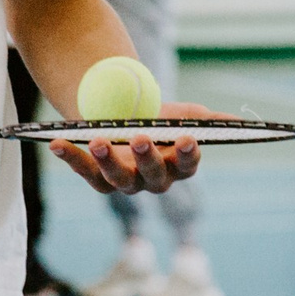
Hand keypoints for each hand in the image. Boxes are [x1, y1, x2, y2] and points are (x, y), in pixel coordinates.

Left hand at [50, 102, 230, 194]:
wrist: (123, 115)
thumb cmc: (160, 118)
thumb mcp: (184, 114)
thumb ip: (209, 119)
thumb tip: (239, 121)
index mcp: (177, 165)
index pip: (187, 165)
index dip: (188, 155)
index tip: (187, 137)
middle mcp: (152, 180)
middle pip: (152, 176)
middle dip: (148, 158)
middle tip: (142, 138)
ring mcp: (123, 181)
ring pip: (116, 179)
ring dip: (108, 160)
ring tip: (99, 140)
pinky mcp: (96, 177)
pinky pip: (84, 171)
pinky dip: (70, 157)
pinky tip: (55, 142)